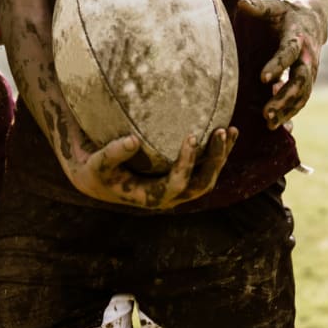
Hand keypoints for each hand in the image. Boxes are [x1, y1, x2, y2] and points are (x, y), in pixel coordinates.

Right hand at [65, 127, 237, 210]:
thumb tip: (133, 140)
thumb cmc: (96, 170)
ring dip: (222, 154)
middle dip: (215, 159)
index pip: (178, 184)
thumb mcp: (97, 164)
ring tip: (230, 130)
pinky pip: (204, 165)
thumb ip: (113, 154)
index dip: (187, 163)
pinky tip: (225, 130)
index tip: (191, 136)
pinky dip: (216, 150)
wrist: (97, 178)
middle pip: (203, 184)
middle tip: (220, 131)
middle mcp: (171, 195)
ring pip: (209, 175)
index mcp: (153, 197)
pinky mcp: (181, 173)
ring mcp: (178, 185)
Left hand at [238, 0, 325, 128]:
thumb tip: (242, 4)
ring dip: (288, 110)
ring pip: (303, 95)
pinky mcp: (308, 81)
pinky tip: (280, 126)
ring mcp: (310, 72)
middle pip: (300, 81)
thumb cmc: (288, 14)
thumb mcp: (275, 7)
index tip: (263, 79)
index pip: (288, 53)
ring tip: (270, 124)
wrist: (315, 20)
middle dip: (284, 98)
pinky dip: (292, 113)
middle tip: (266, 112)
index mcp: (298, 38)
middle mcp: (308, 58)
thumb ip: (259, 7)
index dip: (277, 65)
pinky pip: (302, 100)